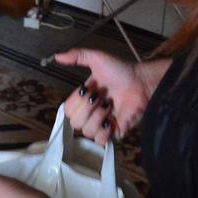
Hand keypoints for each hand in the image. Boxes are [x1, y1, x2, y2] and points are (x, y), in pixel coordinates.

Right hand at [54, 49, 168, 144]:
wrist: (141, 81)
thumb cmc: (120, 71)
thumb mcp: (97, 58)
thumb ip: (77, 56)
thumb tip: (56, 56)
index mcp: (82, 100)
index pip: (67, 110)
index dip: (77, 101)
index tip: (89, 90)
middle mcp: (89, 114)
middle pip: (75, 123)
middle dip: (88, 108)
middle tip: (101, 97)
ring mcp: (101, 125)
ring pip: (87, 132)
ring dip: (99, 117)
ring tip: (110, 106)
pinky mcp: (114, 134)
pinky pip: (100, 141)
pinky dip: (105, 131)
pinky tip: (112, 119)